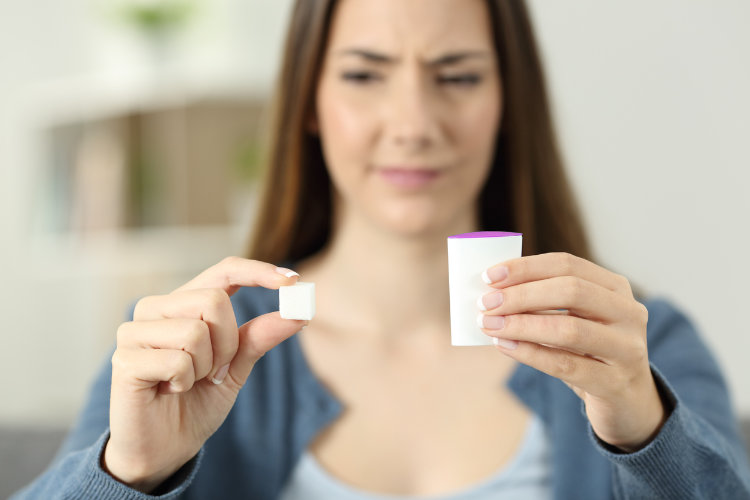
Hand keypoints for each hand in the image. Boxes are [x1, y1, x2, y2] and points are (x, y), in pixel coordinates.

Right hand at [103, 257, 306, 491]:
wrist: (166, 450)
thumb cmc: (196, 403)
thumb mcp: (236, 367)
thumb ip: (259, 337)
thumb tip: (299, 312)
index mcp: (185, 303)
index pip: (224, 270)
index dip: (258, 271)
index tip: (293, 280)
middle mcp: (156, 308)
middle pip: (214, 301)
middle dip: (227, 343)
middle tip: (213, 371)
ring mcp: (134, 330)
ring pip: (196, 331)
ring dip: (204, 366)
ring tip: (186, 382)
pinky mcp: (124, 359)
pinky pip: (177, 361)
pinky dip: (183, 382)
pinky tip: (168, 391)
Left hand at [479, 252, 665, 451]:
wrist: (627, 401)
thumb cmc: (589, 352)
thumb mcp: (573, 319)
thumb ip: (543, 302)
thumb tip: (493, 291)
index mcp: (615, 288)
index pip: (567, 265)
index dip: (526, 267)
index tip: (489, 275)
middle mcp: (628, 313)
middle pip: (571, 291)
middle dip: (522, 294)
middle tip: (486, 303)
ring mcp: (627, 349)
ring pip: (569, 329)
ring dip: (521, 325)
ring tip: (489, 325)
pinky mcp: (615, 383)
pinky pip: (565, 365)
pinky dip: (530, 353)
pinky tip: (504, 347)